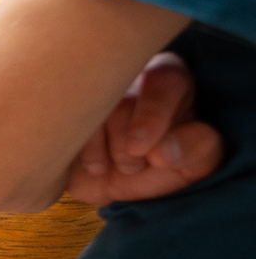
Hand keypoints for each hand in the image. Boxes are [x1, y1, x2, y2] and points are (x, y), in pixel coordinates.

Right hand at [67, 52, 223, 205]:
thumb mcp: (197, 160)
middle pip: (120, 100)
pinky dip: (78, 152)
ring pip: (88, 112)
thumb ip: (196, 149)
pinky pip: (61, 124)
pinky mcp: (61, 113)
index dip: (153, 113)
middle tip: (135, 165)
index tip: (142, 147)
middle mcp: (125, 76)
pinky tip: (94, 164)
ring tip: (118, 167)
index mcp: (165, 78)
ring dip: (104, 151)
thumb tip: (162, 152)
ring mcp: (88, 92)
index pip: (163, 79)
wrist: (124, 182)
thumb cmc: (165, 162)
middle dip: (127, 143)